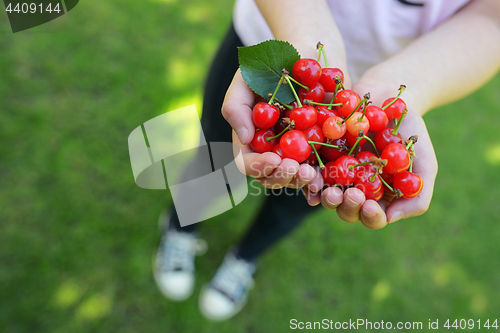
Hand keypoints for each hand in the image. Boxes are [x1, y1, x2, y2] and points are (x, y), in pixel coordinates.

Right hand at [223, 69, 316, 188]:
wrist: (307, 55)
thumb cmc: (270, 65)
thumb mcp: (245, 79)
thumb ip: (236, 106)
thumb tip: (245, 138)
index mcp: (252, 138)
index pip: (248, 163)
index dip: (258, 166)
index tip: (273, 159)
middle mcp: (272, 150)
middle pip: (271, 177)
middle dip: (281, 177)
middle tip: (295, 168)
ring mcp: (297, 152)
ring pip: (295, 178)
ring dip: (301, 181)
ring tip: (310, 173)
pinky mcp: (321, 148)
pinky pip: (320, 170)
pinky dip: (321, 177)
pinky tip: (324, 177)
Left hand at [304, 85, 437, 228]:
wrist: (386, 97)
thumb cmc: (408, 131)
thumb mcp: (424, 160)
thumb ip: (418, 194)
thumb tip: (391, 217)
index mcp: (379, 198)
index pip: (373, 218)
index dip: (371, 217)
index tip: (369, 205)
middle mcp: (354, 191)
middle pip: (347, 210)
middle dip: (347, 206)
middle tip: (349, 194)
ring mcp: (334, 175)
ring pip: (325, 195)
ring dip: (325, 195)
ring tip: (330, 187)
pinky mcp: (318, 158)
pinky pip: (310, 171)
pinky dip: (308, 176)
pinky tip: (309, 174)